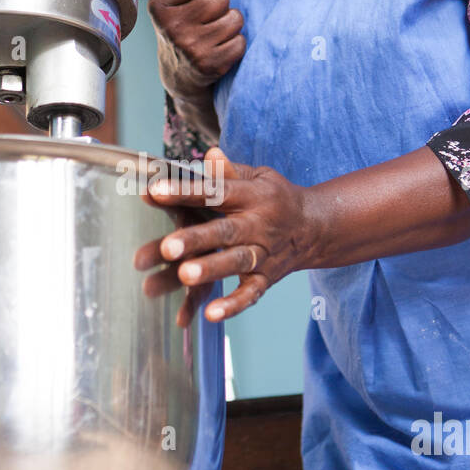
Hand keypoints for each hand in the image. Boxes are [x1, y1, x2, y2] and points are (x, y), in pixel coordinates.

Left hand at [135, 148, 318, 322]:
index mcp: (252, 195)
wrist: (315, 227)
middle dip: (196, 239)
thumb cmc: (275, 198)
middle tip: (168, 247)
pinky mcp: (266, 278)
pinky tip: (210, 314)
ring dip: (211, 269)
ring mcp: (263, 254)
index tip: (154, 191)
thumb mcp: (258, 176)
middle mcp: (258, 224)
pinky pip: (250, 293)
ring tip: (184, 276)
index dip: (185, 191)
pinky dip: (233, 305)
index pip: (215, 191)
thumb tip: (208, 154)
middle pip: (225, 231)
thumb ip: (229, 170)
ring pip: (236, 262)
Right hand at [148, 0, 245, 86]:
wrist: (179, 71)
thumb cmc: (182, 23)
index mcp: (160, 6)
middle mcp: (172, 28)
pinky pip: (240, 42)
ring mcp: (190, 48)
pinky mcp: (208, 65)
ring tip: (217, 29)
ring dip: (232, 21)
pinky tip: (220, 46)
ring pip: (234, 18)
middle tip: (213, 12)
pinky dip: (236, 42)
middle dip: (223, 1)